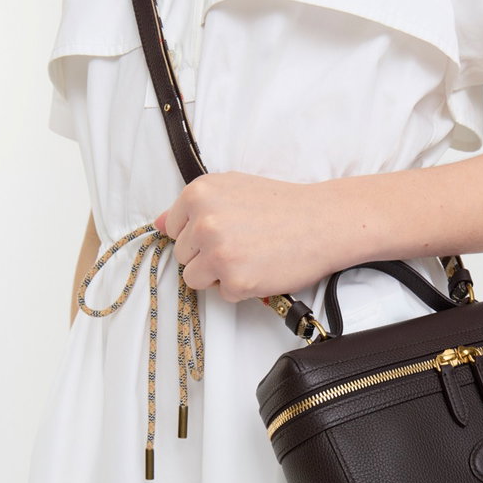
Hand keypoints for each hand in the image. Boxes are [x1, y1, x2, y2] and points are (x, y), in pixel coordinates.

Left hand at [153, 172, 354, 301]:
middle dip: (208, 254)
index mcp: (198, 194)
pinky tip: (263, 269)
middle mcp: (203, 222)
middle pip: (183, 255)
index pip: (173, 229)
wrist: (324, 222)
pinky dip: (242, 288)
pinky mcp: (236, 281)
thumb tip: (158, 223)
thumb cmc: (284, 205)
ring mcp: (218, 254)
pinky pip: (223, 294)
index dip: (199, 234)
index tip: (226, 230)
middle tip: (245, 243)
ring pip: (195, 278)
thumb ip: (194, 206)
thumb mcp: (234, 188)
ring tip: (251, 257)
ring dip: (220, 274)